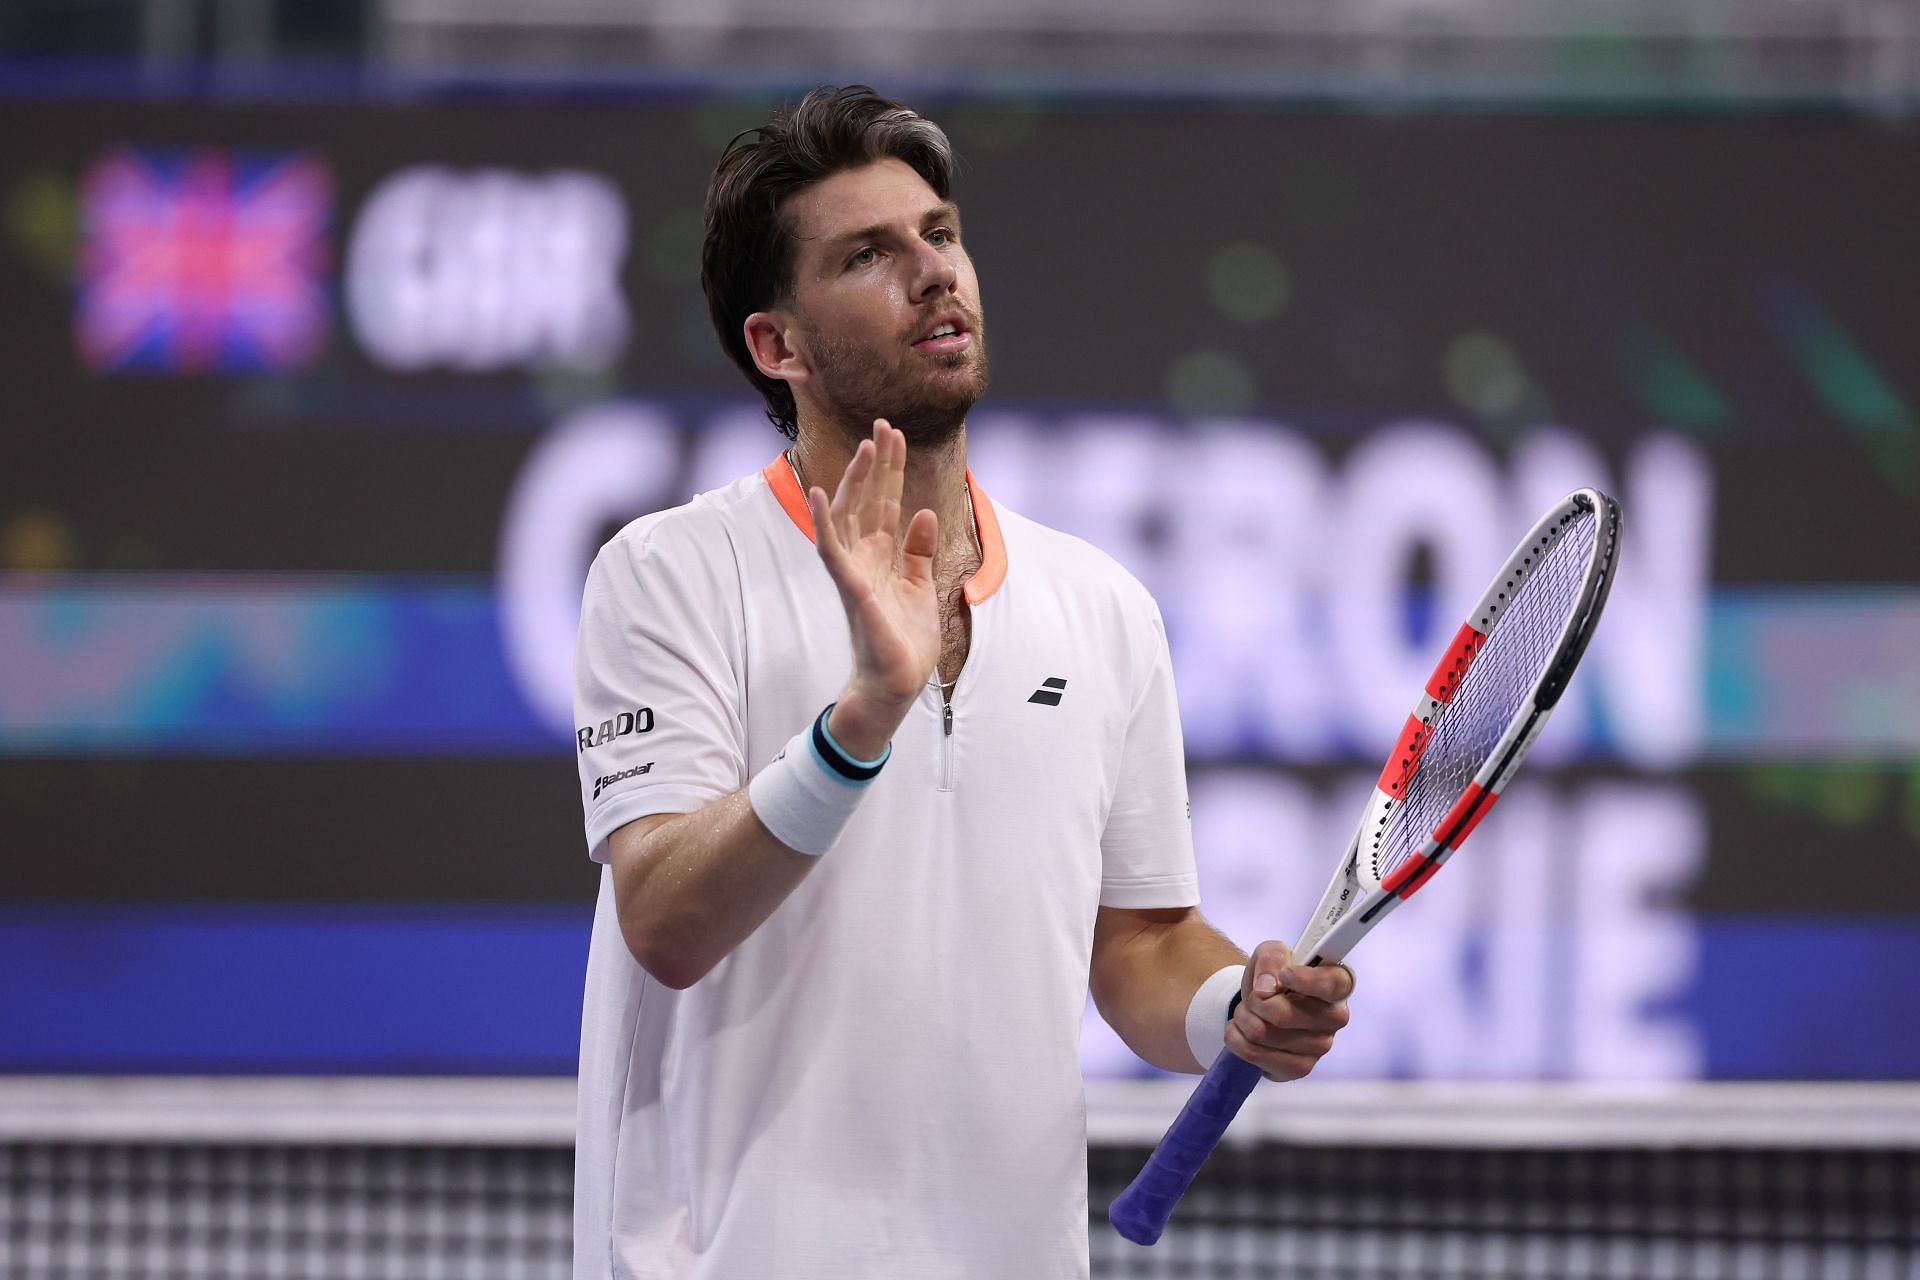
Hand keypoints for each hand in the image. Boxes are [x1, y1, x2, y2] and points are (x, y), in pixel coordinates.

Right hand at [807, 420, 939, 756]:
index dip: (891, 469)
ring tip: (868, 447)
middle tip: (885, 424)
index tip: (897, 434)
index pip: (885, 502)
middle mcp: (864, 557)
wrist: (898, 681)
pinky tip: (818, 493)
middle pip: (868, 500)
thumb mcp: (920, 585)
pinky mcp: (850, 587)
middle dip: (877, 463)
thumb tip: (924, 512)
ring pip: (849, 515)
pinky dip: (822, 521)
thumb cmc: (905, 639)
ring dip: (856, 480)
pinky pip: (831, 548)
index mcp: (881, 555)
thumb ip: (919, 550)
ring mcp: (854, 570)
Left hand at [1226, 940, 1353, 1081]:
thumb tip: (1266, 988)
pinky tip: (1244, 1031)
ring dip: (1243, 1018)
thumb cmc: (1275, 978)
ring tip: (1248, 1013)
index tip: (1285, 974)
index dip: (1306, 980)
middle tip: (1254, 997)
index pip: (1331, 984)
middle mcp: (1335, 1017)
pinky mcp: (1300, 1068)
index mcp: (1337, 984)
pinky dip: (1236, 1038)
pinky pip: (1253, 1053)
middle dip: (1254, 1001)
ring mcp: (1320, 1047)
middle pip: (1282, 1014)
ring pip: (1261, 1033)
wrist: (1264, 1008)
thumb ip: (1272, 959)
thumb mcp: (1271, 953)